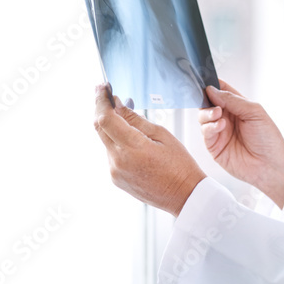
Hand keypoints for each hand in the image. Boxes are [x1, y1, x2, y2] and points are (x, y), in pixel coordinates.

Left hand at [93, 83, 205, 216]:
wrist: (184, 196)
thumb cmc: (180, 165)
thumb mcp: (162, 134)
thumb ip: (135, 119)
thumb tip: (117, 105)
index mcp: (132, 148)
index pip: (105, 119)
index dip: (101, 100)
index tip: (102, 87)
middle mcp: (118, 161)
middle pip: (99, 128)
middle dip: (101, 108)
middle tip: (104, 93)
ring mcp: (115, 172)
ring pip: (105, 140)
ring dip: (110, 126)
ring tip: (122, 115)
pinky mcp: (116, 179)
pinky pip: (111, 154)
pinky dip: (116, 142)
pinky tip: (129, 138)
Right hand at [198, 80, 283, 207]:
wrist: (271, 165)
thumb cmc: (268, 138)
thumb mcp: (254, 112)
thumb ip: (233, 100)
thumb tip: (211, 90)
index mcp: (237, 107)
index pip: (221, 91)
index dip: (212, 85)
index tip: (206, 83)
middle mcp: (226, 118)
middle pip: (207, 103)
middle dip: (207, 100)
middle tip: (214, 103)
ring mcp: (219, 132)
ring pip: (203, 117)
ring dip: (207, 113)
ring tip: (219, 114)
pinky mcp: (214, 147)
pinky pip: (205, 133)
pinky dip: (209, 127)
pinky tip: (221, 126)